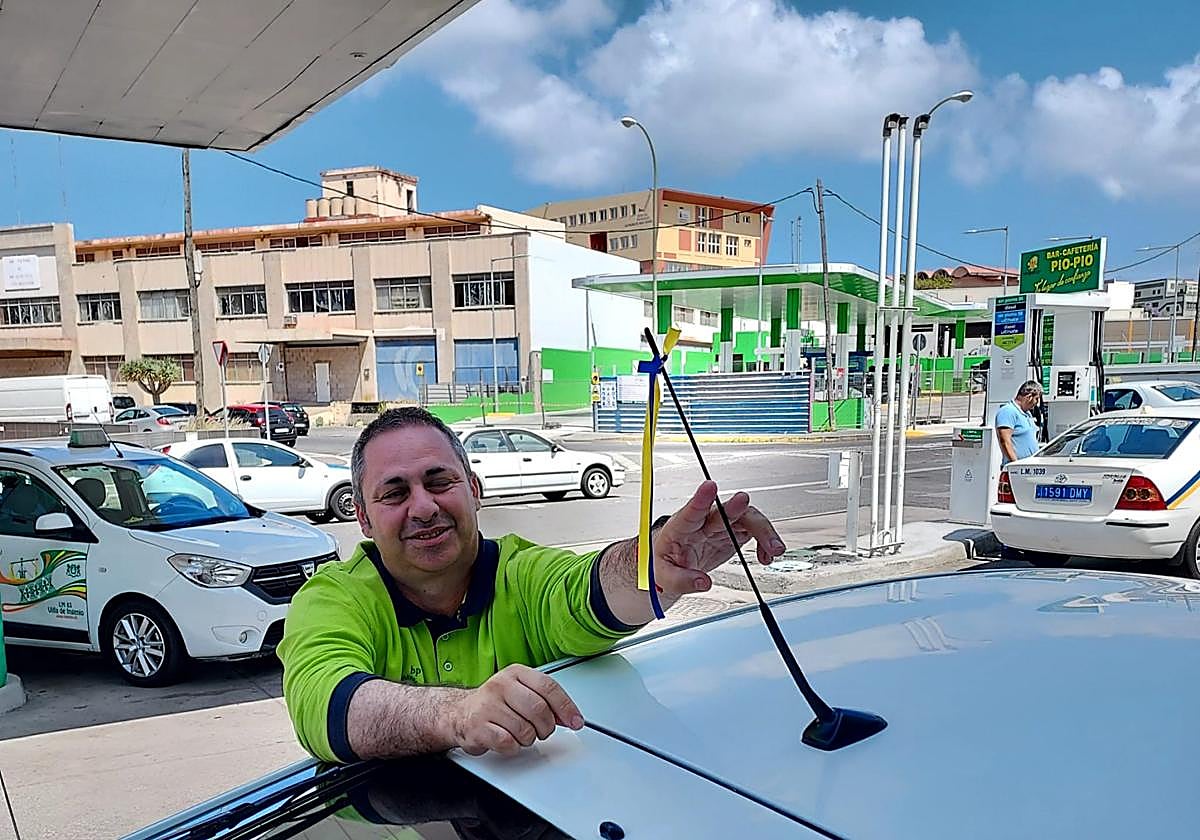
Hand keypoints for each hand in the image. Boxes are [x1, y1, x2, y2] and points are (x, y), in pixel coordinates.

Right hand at [447, 664, 583, 755]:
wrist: (458, 714)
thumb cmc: (494, 704)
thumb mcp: (521, 692)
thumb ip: (546, 701)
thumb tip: (570, 716)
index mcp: (515, 673)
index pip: (548, 687)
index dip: (566, 707)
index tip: (575, 721)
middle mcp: (500, 685)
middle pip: (539, 709)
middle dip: (546, 727)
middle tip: (542, 731)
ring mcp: (487, 705)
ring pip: (525, 729)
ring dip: (528, 738)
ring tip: (519, 733)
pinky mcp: (478, 726)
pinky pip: (508, 742)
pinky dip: (513, 747)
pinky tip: (507, 739)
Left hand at [653, 480, 784, 595]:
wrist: (674, 563)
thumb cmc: (665, 562)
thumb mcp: (664, 576)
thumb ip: (681, 580)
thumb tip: (703, 582)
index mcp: (681, 528)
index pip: (690, 510)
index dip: (700, 498)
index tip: (709, 486)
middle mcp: (703, 521)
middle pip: (723, 511)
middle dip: (736, 507)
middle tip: (744, 502)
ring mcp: (720, 525)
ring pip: (745, 517)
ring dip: (763, 530)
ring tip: (774, 549)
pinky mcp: (734, 532)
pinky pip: (754, 531)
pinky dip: (764, 542)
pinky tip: (766, 556)